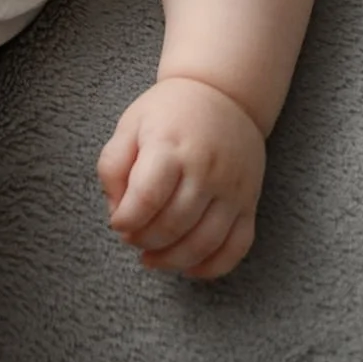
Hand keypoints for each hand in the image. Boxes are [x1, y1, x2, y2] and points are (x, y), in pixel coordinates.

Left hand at [96, 74, 265, 277]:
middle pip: (173, 225)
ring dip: (171, 259)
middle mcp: (206, 169)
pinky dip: (212, 266)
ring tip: (152, 256)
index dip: (125, 220)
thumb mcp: (129, 127)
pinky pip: (237, 246)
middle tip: (133, 236)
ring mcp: (232, 188)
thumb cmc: (170, 114)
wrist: (226, 94)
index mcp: (171, 147)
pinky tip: (188, 267)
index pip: (147, 198)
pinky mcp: (250, 202)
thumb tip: (118, 213)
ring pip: (204, 242)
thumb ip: (112, 168)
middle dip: (144, 240)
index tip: (118, 221)